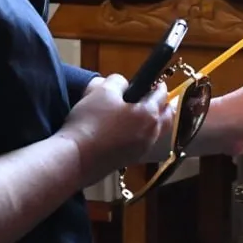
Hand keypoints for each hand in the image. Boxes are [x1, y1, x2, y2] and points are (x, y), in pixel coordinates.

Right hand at [56, 75, 171, 185]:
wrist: (75, 158)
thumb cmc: (91, 121)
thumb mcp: (102, 91)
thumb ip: (118, 82)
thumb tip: (124, 85)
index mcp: (149, 115)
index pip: (161, 95)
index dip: (158, 86)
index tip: (155, 82)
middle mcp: (151, 134)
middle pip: (167, 117)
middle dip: (164, 106)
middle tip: (155, 98)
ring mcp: (142, 150)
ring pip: (156, 132)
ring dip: (154, 121)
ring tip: (140, 113)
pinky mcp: (130, 160)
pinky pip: (143, 143)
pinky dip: (142, 133)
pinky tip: (127, 130)